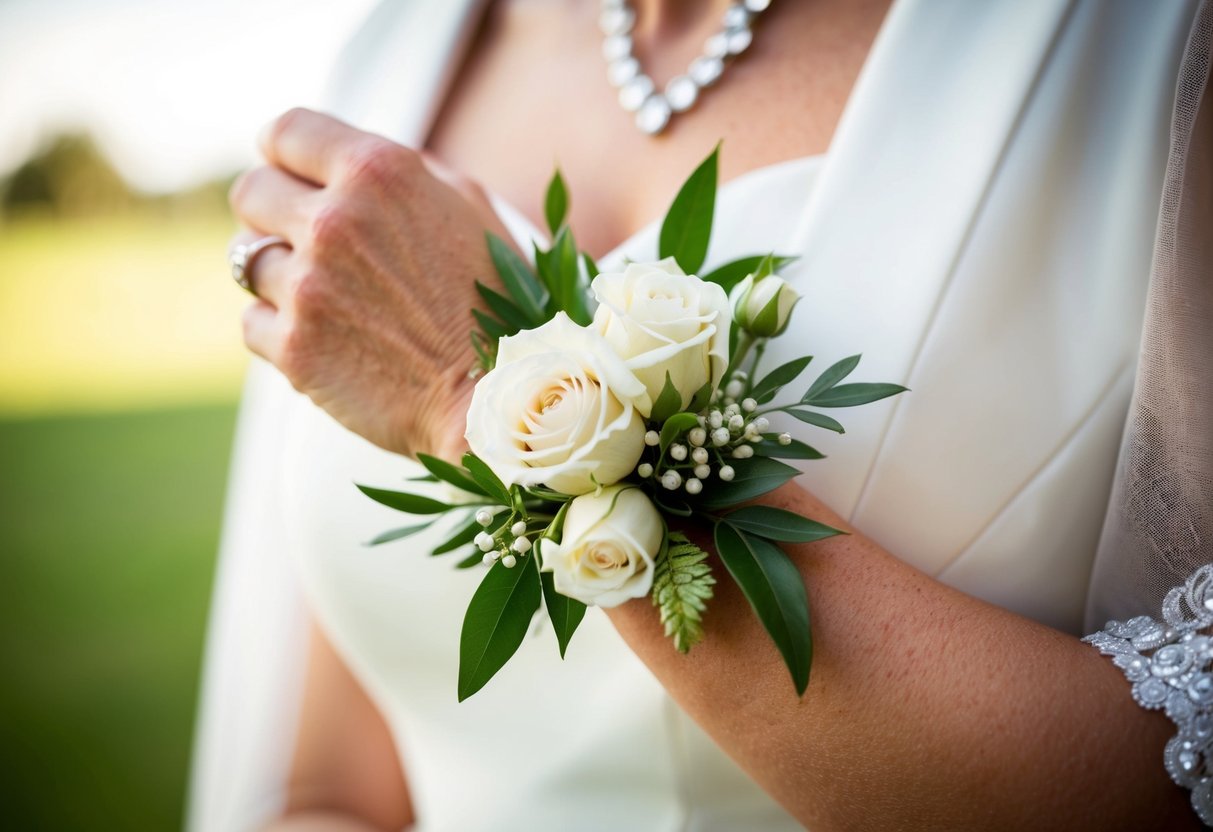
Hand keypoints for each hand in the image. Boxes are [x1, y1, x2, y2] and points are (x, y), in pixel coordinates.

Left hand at [230, 108, 507, 458]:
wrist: (495, 403)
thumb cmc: (499, 306)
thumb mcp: (472, 212)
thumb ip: (412, 173)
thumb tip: (355, 161)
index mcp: (381, 173)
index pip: (288, 131)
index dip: (284, 153)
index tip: (289, 173)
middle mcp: (336, 221)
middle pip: (251, 191)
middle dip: (271, 212)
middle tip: (302, 240)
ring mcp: (308, 286)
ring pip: (247, 259)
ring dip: (280, 275)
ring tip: (327, 299)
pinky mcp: (293, 347)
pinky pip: (252, 322)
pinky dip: (281, 331)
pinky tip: (328, 340)